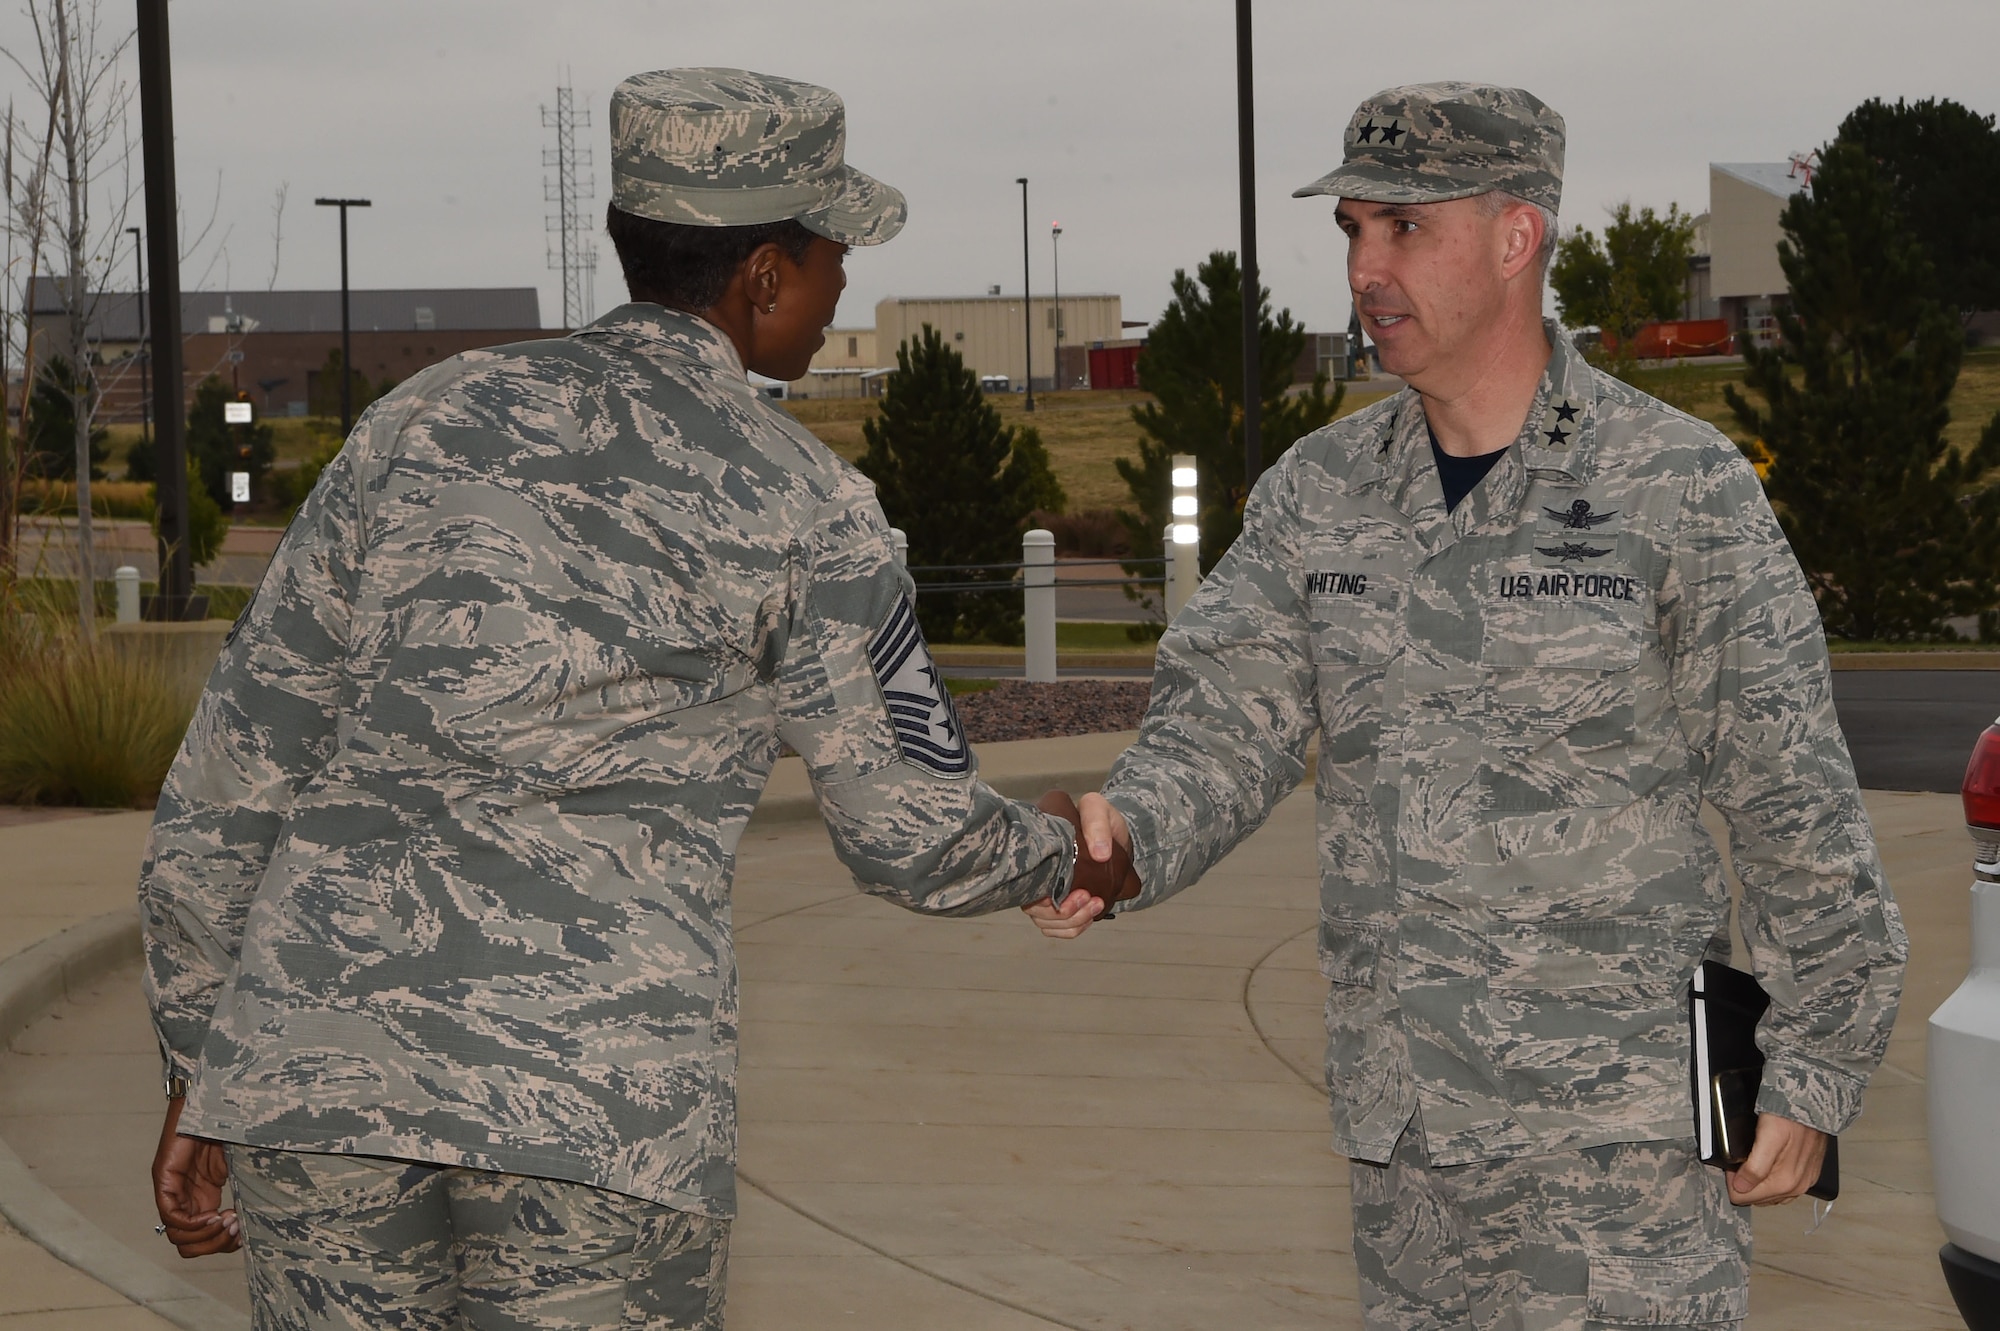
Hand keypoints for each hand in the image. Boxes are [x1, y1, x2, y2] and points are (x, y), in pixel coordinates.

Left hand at [151, 1096, 239, 1256]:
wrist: (212, 1096)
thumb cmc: (230, 1123)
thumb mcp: (239, 1164)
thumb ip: (243, 1188)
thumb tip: (259, 1214)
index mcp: (201, 1196)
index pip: (201, 1238)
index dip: (222, 1243)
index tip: (242, 1231)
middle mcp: (184, 1198)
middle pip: (188, 1244)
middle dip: (214, 1245)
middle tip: (236, 1230)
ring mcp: (172, 1190)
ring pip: (178, 1235)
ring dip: (207, 1236)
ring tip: (228, 1221)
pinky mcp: (164, 1179)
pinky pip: (171, 1215)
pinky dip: (194, 1223)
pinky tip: (215, 1214)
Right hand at [1022, 790, 1139, 938]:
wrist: (1113, 833)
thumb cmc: (1099, 819)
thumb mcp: (1098, 810)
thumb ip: (1097, 824)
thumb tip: (1100, 854)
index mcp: (1036, 853)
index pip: (1026, 884)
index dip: (1045, 900)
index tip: (1078, 893)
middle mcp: (1035, 875)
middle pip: (1035, 910)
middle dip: (1064, 913)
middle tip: (1090, 897)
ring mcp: (1045, 892)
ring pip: (1046, 923)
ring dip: (1072, 922)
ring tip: (1096, 905)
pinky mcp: (1059, 904)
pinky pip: (1057, 928)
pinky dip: (1073, 928)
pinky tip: (1090, 915)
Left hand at [1726, 1113, 1827, 1205]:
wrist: (1813, 1105)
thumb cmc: (1790, 1117)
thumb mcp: (1767, 1138)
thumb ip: (1755, 1168)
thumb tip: (1741, 1188)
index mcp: (1784, 1182)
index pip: (1743, 1197)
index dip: (1732, 1181)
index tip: (1732, 1165)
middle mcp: (1796, 1187)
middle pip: (1756, 1198)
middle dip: (1744, 1182)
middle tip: (1742, 1160)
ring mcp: (1804, 1182)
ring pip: (1769, 1194)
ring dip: (1758, 1182)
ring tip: (1754, 1160)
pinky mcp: (1808, 1175)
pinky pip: (1783, 1187)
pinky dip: (1771, 1179)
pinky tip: (1768, 1164)